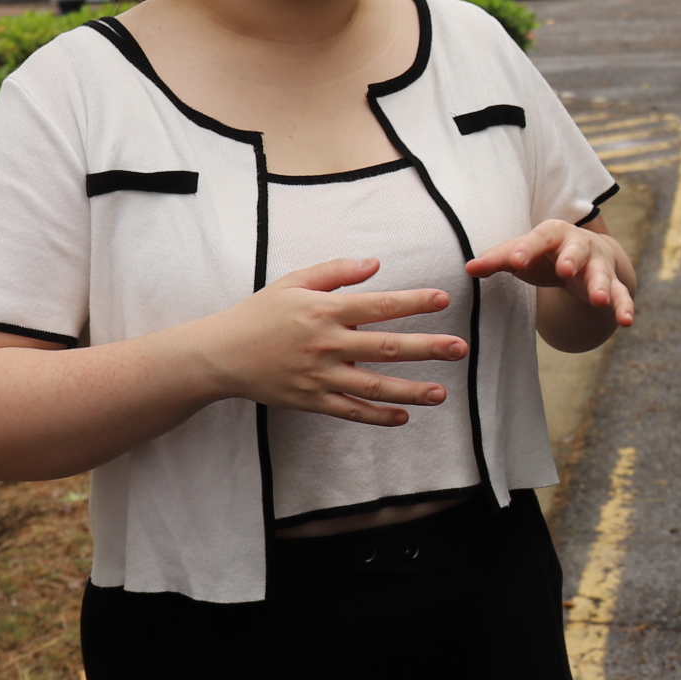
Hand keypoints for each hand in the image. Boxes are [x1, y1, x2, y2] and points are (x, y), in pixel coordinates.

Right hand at [194, 256, 465, 425]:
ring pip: (373, 386)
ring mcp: (319, 376)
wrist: (220, 354)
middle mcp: (326, 344)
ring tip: (442, 393)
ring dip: (411, 390)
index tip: (443, 299)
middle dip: (426, 348)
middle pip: (385, 347)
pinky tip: (404, 416)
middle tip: (459, 348)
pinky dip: (378, 416)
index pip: (377, 305)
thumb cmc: (260, 313)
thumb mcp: (293, 283)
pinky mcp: (311, 400)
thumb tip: (375, 263)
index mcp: (323, 310)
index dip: (412, 302)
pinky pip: (351, 411)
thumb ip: (335, 272)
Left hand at [467, 217, 637, 328]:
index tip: (514, 261)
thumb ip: (498, 260)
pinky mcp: (613, 283)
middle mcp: (579, 245)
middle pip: (577, 249)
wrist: (583, 256)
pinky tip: (626, 322)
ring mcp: (598, 264)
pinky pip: (620, 295)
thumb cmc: (543, 255)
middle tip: (566, 268)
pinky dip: (624, 307)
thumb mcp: (522, 255)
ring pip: (601, 274)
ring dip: (600, 286)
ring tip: (598, 300)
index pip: (538, 239)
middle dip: (572, 258)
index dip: (527, 249)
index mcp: (552, 234)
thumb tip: (467, 268)